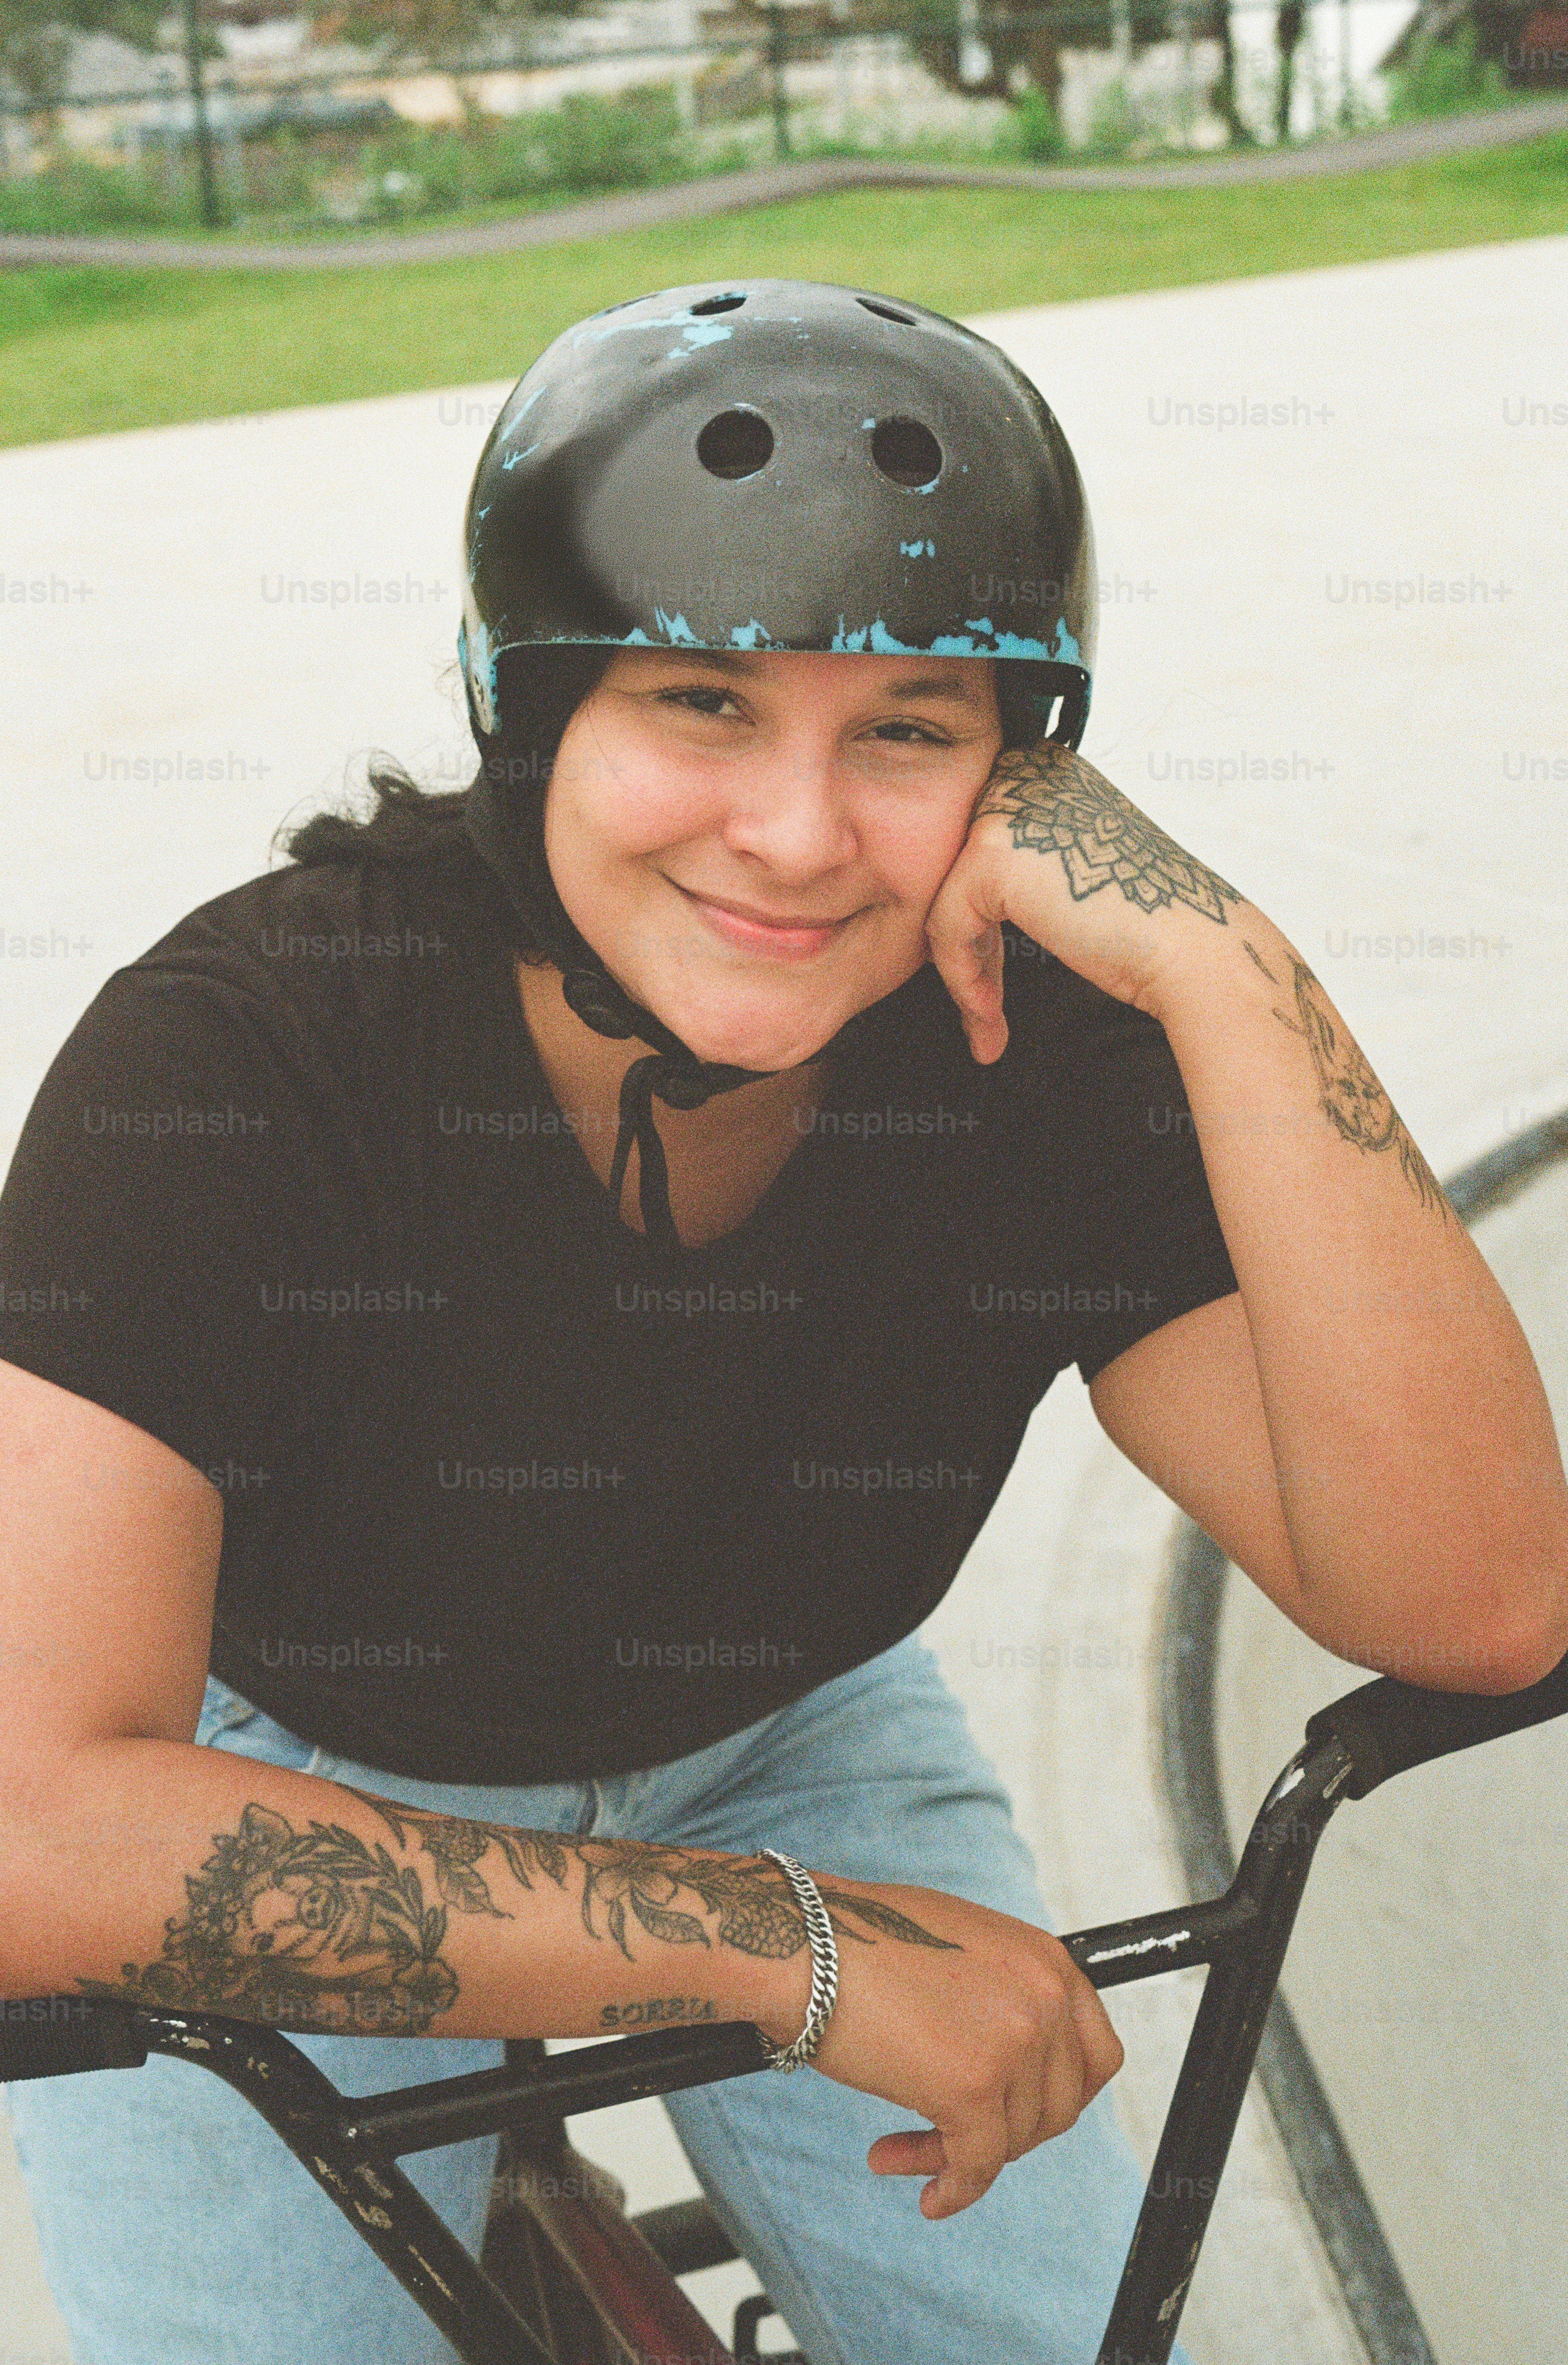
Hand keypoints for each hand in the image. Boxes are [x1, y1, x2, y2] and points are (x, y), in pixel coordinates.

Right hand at [762, 1870, 1124, 2220]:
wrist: (804, 1945)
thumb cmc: (863, 1942)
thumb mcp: (964, 1949)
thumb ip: (1003, 1994)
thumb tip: (1016, 2059)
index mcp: (1046, 1960)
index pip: (1096, 2055)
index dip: (1060, 2096)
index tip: (1021, 2116)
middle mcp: (1045, 1998)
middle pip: (1058, 2106)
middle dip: (1006, 2133)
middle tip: (949, 2135)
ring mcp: (1014, 2042)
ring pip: (1013, 2140)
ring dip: (961, 2155)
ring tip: (905, 2147)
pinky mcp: (973, 2087)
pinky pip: (978, 2166)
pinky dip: (955, 2189)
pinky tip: (927, 2196)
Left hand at [922, 740, 1247, 1058]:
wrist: (1192, 947)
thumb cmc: (1145, 920)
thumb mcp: (1070, 870)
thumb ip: (1021, 867)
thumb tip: (961, 901)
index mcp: (1043, 771)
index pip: (978, 850)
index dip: (980, 923)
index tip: (991, 980)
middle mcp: (1022, 774)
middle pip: (958, 876)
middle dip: (969, 950)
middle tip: (986, 1011)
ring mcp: (1005, 810)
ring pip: (946, 903)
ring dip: (964, 974)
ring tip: (988, 1026)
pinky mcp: (992, 855)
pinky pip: (945, 926)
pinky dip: (963, 978)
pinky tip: (990, 1016)